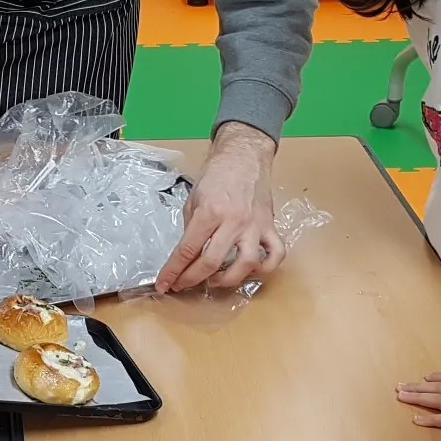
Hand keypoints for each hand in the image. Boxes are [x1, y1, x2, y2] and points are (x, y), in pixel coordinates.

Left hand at [156, 123, 282, 293]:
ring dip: (228, 280)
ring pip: (246, 265)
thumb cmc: (217, 175)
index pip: (187, 250)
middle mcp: (233, 221)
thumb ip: (191, 227)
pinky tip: (251, 270)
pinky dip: (266, 267)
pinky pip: (276, 253)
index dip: (173, 271)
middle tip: (182, 284)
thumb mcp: (193, 198)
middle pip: (212, 263)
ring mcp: (254, 226)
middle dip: (192, 279)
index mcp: (209, 212)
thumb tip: (187, 254)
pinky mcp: (270, 226)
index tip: (165, 283)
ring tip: (215, 280)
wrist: (244, 156)